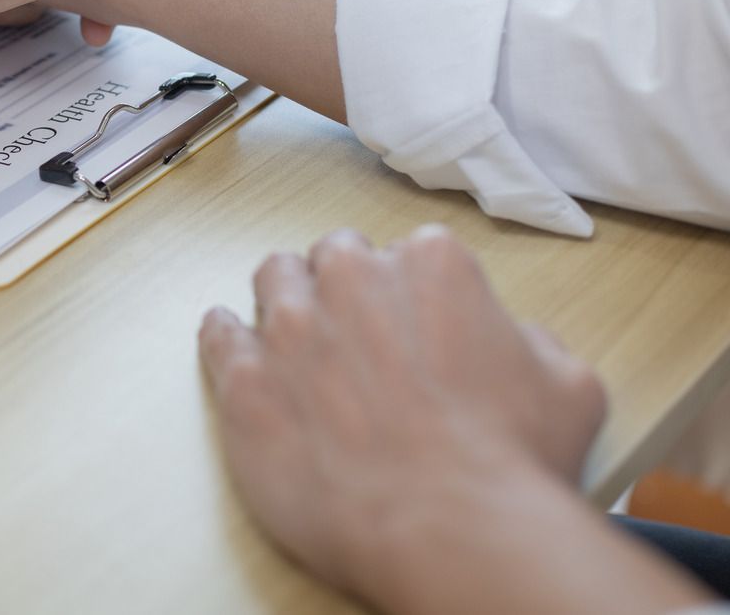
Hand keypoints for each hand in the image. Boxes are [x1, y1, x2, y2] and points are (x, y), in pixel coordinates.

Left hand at [197, 225, 607, 601]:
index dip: (410, 294)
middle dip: (345, 288)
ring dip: (287, 303)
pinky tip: (240, 357)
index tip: (413, 326)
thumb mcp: (567, 383)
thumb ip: (525, 338)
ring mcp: (288, 326)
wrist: (451, 531)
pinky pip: (217, 334)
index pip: (409, 253)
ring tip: (299, 345)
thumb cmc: (513, 464)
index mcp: (430, 264)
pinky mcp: (242, 379)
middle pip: (334, 258)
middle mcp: (350, 279)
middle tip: (357, 337)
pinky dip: (228, 339)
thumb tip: (502, 339)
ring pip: (273, 281)